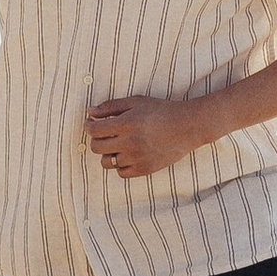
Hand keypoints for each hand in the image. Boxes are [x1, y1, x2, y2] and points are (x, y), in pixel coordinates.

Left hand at [85, 91, 207, 178]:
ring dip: (108, 153)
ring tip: (116, 144)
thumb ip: (111, 106)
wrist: (187, 126)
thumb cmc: (161, 110)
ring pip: (107, 162)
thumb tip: (90, 112)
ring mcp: (137, 158)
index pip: (94, 131)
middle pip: (97, 148)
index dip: (88, 126)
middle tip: (103, 134)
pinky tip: (127, 154)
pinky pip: (121, 172)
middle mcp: (130, 143)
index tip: (91, 124)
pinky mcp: (145, 169)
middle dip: (96, 139)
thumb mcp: (136, 102)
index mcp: (126, 124)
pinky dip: (120, 164)